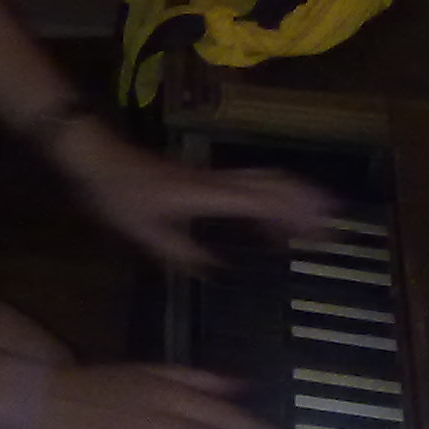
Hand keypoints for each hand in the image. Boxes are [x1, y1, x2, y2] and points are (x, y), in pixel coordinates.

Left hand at [44, 120, 334, 266]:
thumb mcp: (145, 233)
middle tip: (332, 223)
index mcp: (207, 195)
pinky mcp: (201, 177)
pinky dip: (267, 197)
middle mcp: (215, 181)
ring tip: (312, 218)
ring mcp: (209, 176)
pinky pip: (245, 183)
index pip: (263, 199)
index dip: (296, 212)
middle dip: (305, 201)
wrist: (96, 157)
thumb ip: (181, 253)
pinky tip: (268, 218)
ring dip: (290, 196)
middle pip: (272, 183)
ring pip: (261, 179)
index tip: (322, 227)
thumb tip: (216, 271)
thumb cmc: (118, 194)